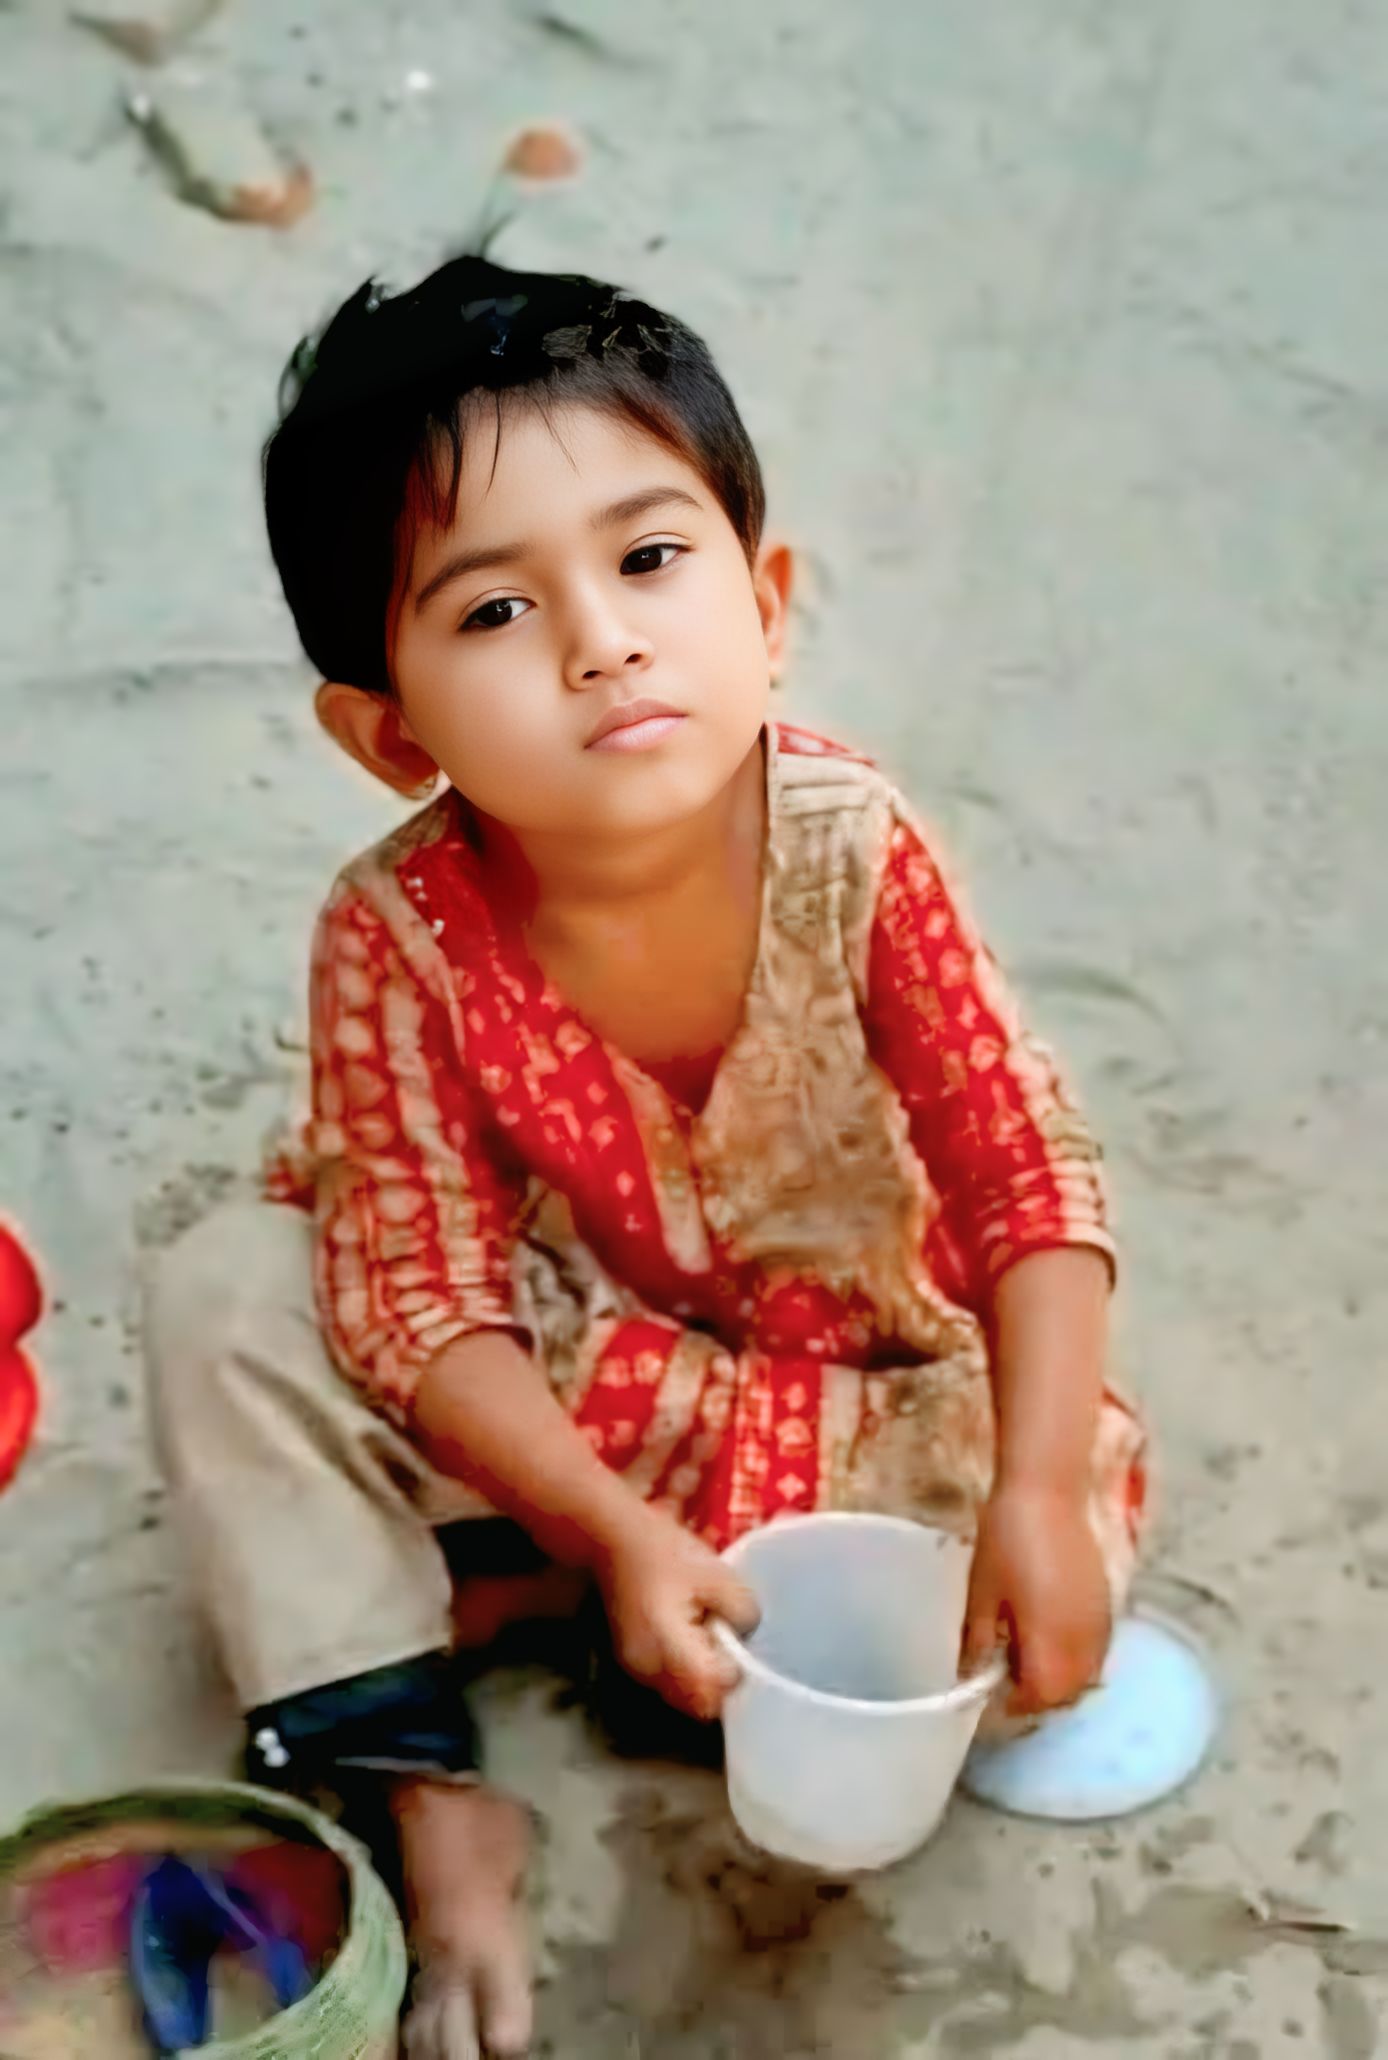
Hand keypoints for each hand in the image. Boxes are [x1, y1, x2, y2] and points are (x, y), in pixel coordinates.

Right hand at [596, 1507, 759, 1720]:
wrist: (615, 1538)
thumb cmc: (666, 1553)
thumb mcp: (719, 1575)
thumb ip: (744, 1613)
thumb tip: (745, 1638)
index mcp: (668, 1650)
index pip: (714, 1693)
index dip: (735, 1673)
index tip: (741, 1645)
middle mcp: (648, 1671)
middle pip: (698, 1703)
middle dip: (719, 1679)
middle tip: (727, 1639)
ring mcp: (637, 1670)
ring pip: (683, 1696)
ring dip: (702, 1676)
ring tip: (707, 1632)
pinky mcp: (632, 1662)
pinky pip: (669, 1680)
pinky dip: (685, 1668)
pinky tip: (688, 1632)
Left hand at [961, 1484, 1110, 1717]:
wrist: (1047, 1491)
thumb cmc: (1006, 1539)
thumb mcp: (982, 1592)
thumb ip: (980, 1640)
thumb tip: (972, 1675)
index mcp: (1051, 1641)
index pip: (1041, 1696)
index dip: (1017, 1705)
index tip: (994, 1698)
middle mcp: (1084, 1640)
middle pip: (1068, 1691)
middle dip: (1040, 1696)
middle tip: (1009, 1682)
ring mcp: (1101, 1622)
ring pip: (1088, 1673)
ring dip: (1061, 1679)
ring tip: (1029, 1661)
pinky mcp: (1109, 1604)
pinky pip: (1098, 1649)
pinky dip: (1078, 1658)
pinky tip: (1054, 1640)